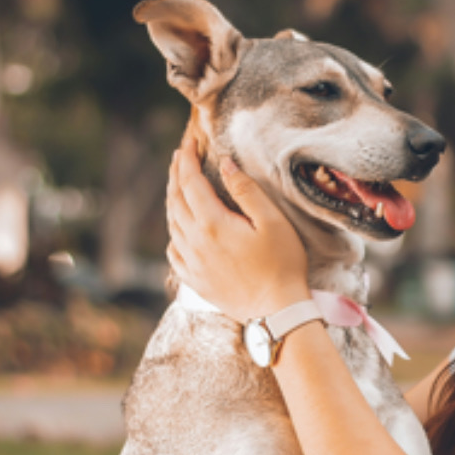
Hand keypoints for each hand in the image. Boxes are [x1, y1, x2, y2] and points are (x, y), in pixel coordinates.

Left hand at [166, 136, 310, 321]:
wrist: (277, 313)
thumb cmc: (282, 265)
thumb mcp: (272, 221)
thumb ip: (245, 190)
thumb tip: (224, 164)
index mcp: (212, 224)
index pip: (190, 182)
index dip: (186, 159)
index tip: (188, 141)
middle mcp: (194, 242)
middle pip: (175, 200)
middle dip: (175, 174)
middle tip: (179, 156)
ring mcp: (192, 264)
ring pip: (172, 225)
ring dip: (173, 200)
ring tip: (178, 185)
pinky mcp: (195, 281)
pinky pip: (174, 252)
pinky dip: (174, 233)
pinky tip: (180, 230)